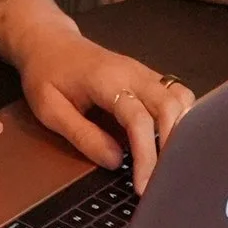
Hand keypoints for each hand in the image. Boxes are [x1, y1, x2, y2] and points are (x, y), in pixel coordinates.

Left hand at [9, 27, 195, 190]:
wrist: (49, 42)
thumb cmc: (46, 74)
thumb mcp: (50, 109)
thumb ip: (83, 135)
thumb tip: (115, 161)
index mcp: (106, 80)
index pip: (138, 119)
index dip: (145, 155)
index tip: (144, 186)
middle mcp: (133, 72)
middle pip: (170, 106)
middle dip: (172, 146)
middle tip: (164, 179)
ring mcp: (144, 72)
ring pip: (180, 98)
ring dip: (182, 130)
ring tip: (170, 163)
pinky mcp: (148, 77)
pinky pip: (176, 94)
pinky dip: (180, 118)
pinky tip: (171, 140)